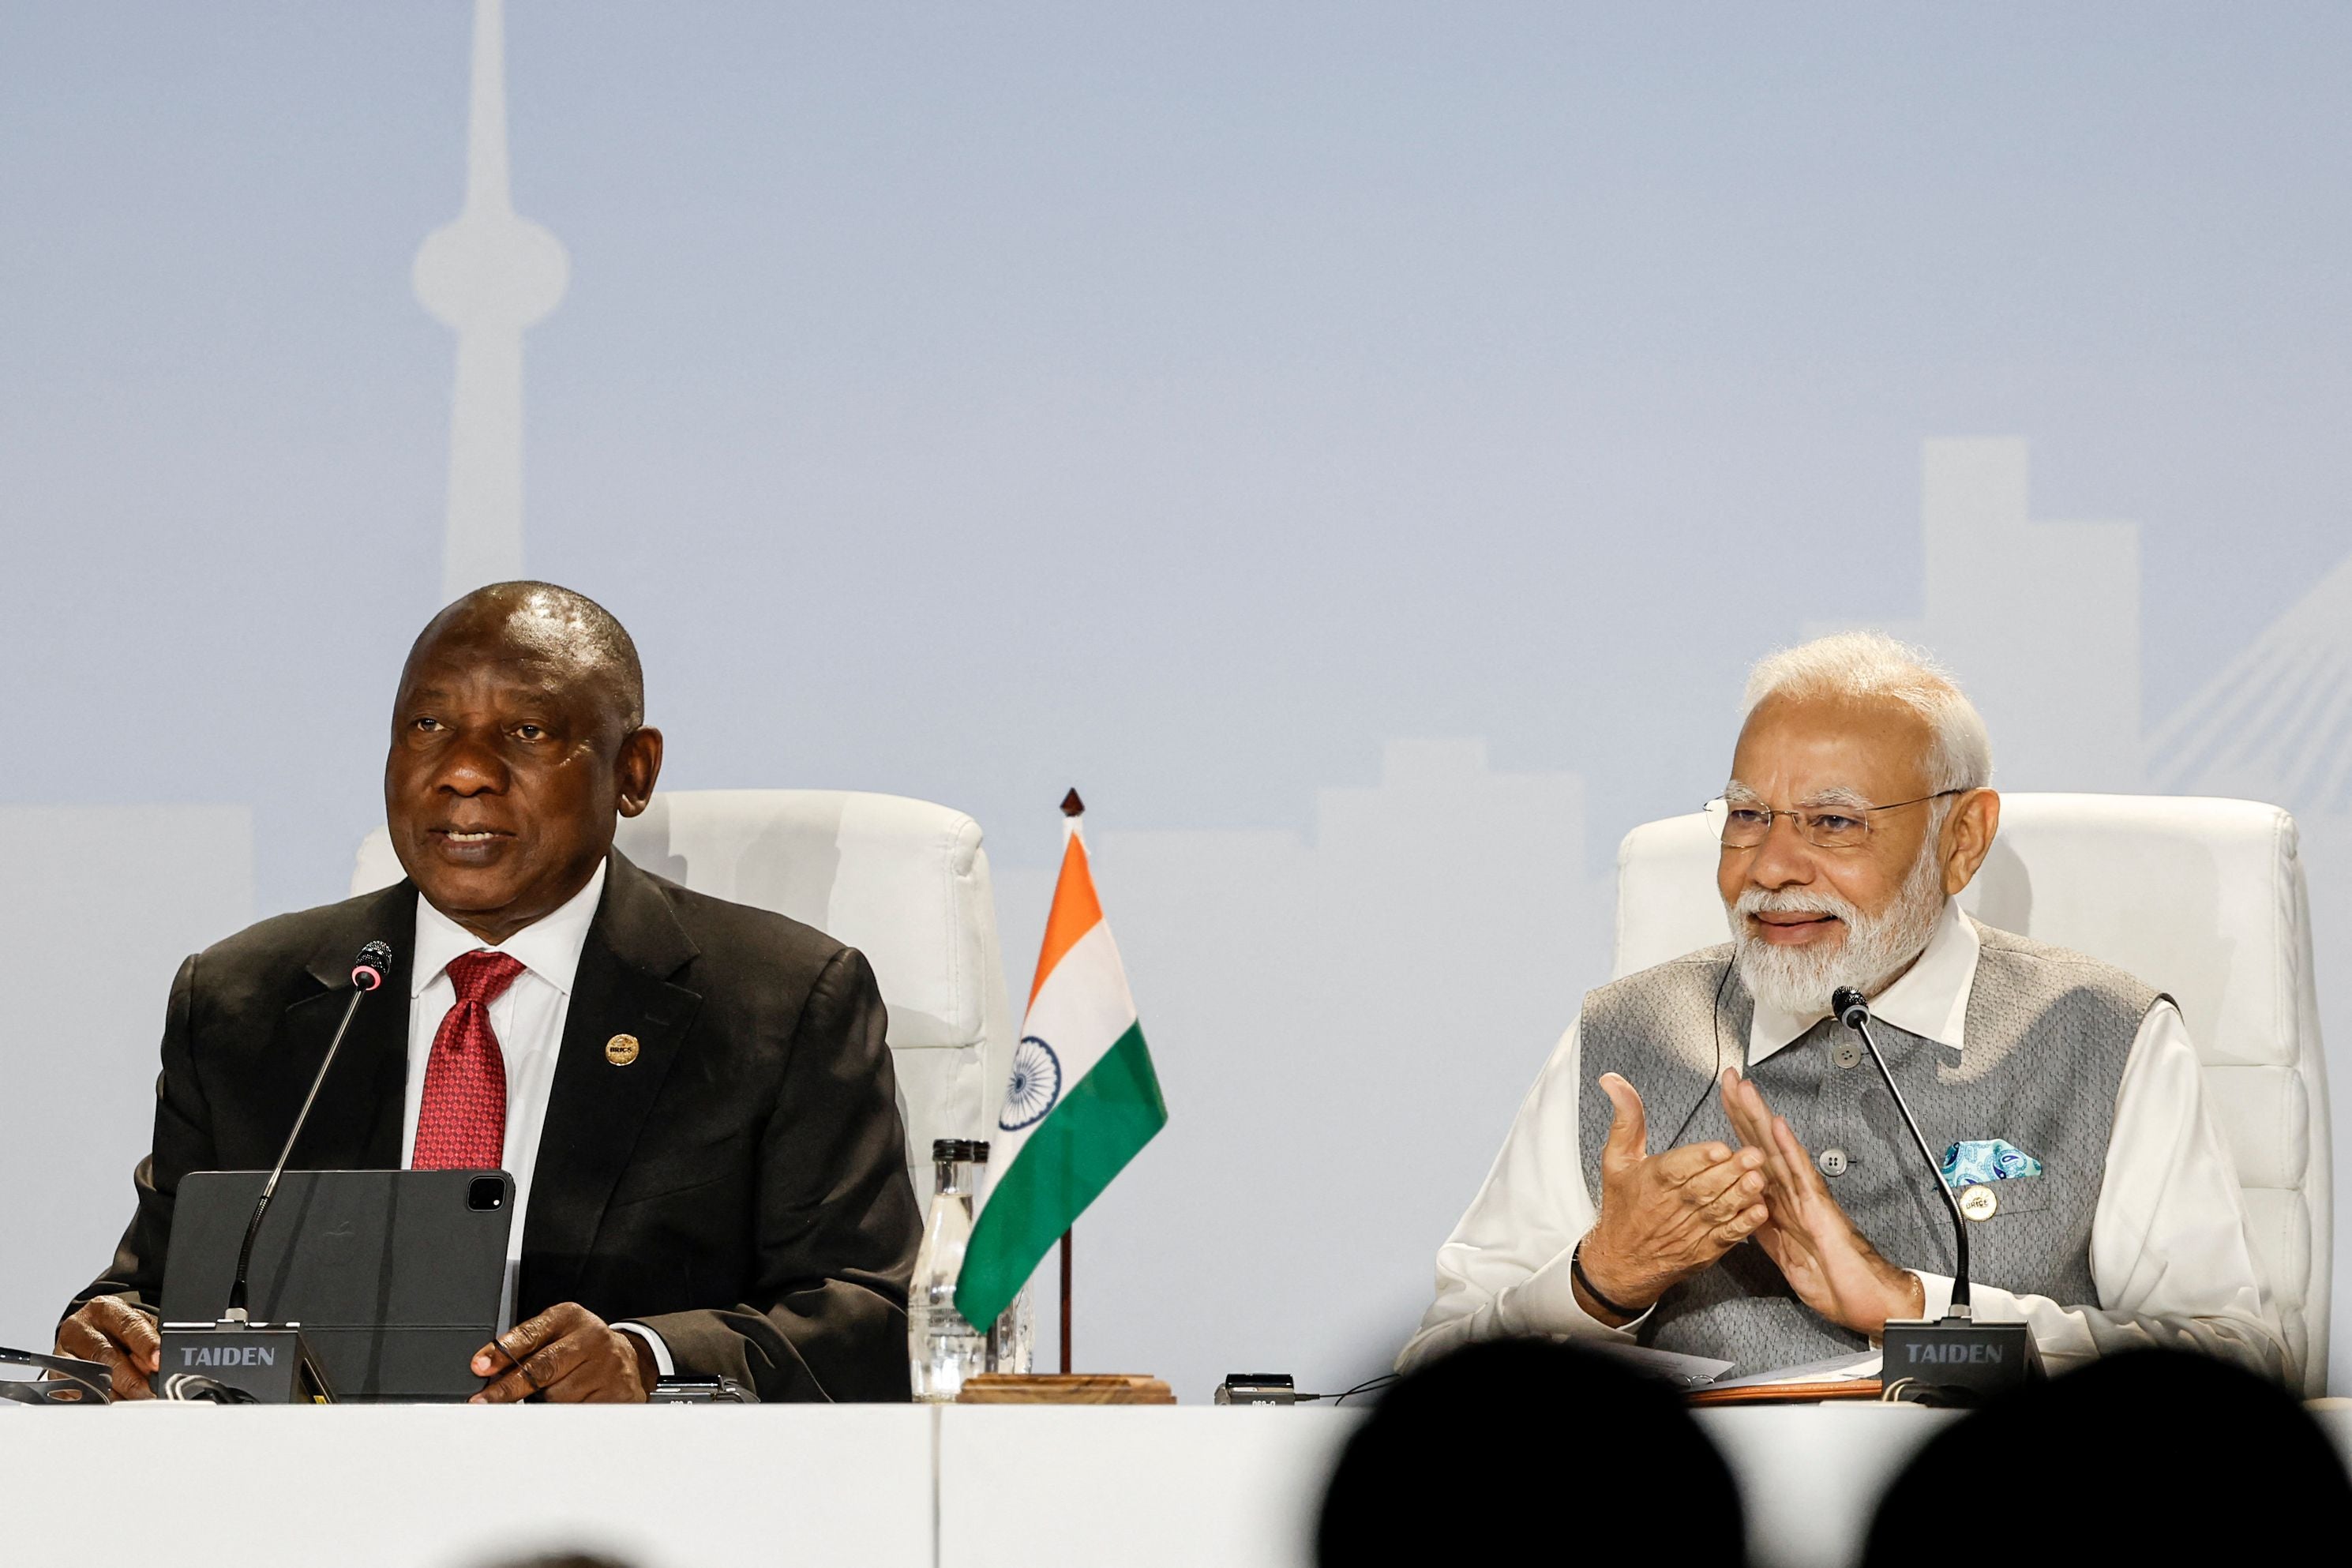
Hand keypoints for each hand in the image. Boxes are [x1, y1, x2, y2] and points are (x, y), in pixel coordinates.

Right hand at [53, 1295, 160, 1400]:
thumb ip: (150, 1341)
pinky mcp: (54, 1373)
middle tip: (148, 1392)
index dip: (145, 1344)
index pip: (128, 1325)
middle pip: (105, 1355)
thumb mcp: (138, 1325)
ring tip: (132, 1402)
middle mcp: (80, 1327)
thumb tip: (163, 1365)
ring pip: (87, 1375)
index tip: (158, 1361)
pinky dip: (92, 1399)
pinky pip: (72, 1390)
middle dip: (130, 1378)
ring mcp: (63, 1350)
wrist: (89, 1331)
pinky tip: (110, 1404)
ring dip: (112, 1392)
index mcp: (105, 1309)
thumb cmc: (118, 1330)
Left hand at [470, 1303, 654, 1403]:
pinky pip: (579, 1413)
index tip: (480, 1367)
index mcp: (571, 1317)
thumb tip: (488, 1372)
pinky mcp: (619, 1393)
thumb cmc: (579, 1347)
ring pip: (558, 1397)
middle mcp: (593, 1338)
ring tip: (557, 1393)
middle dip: (509, 1388)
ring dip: (546, 1402)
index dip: (503, 1352)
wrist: (627, 1358)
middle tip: (486, 1401)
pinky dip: (566, 1416)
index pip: (531, 1334)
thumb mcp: (554, 1334)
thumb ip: (524, 1347)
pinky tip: (572, 1405)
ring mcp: (608, 1367)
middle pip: (542, 1368)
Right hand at [1576, 1073, 1770, 1322]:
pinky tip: (1759, 1211)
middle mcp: (1672, 1206)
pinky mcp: (1706, 1248)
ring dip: (1741, 1194)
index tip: (1719, 1147)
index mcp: (1652, 1181)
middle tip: (1754, 1155)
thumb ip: (1626, 1120)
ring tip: (1759, 1179)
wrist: (1623, 1262)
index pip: (1676, 1167)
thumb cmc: (1622, 1207)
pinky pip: (1727, 1235)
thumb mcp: (1616, 1160)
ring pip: (1719, 1209)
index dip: (1698, 1158)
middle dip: (1730, 1171)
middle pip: (1704, 1187)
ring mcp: (1691, 1229)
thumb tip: (1615, 1082)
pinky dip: (1744, 1225)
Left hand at [1719, 1068, 1925, 1335]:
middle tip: (1728, 1077)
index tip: (1722, 1100)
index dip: (1735, 1127)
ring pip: (1779, 1151)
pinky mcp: (1820, 1209)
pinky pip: (1801, 1175)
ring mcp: (1807, 1197)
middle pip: (1762, 1144)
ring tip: (1745, 1089)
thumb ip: (1762, 1228)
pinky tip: (1779, 1127)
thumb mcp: (1782, 1254)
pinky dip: (1789, 1149)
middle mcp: (1793, 1193)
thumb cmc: (1833, 1280)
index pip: (1751, 1156)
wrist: (1867, 1302)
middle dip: (1743, 1110)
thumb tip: (1741, 1210)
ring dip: (1761, 1118)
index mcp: (1781, 1203)